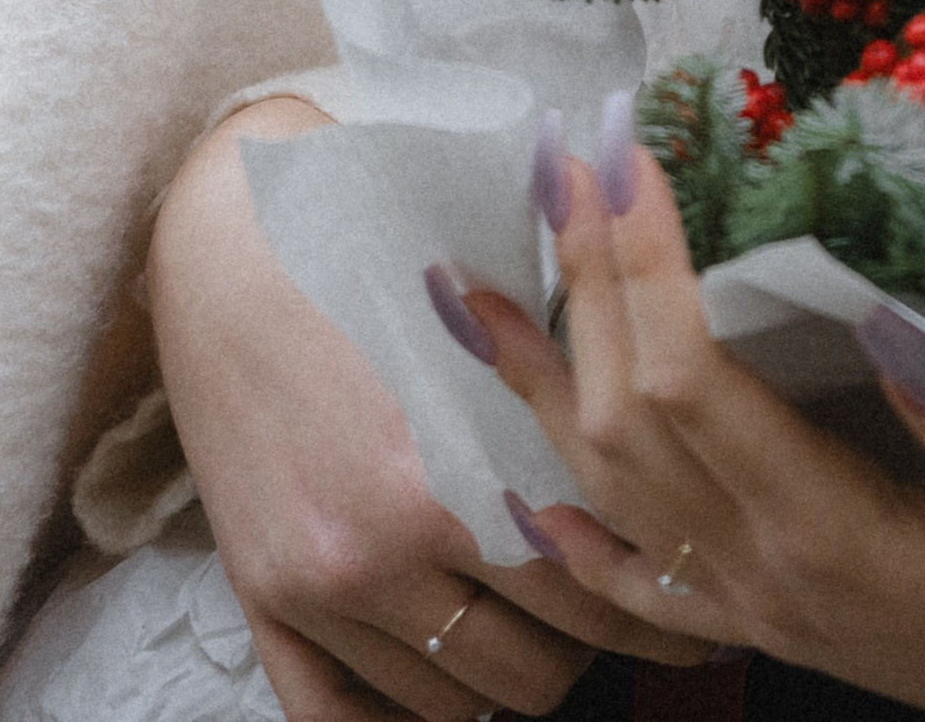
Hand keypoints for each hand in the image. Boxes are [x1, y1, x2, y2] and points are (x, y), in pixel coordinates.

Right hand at [148, 98, 722, 718]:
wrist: (237, 249)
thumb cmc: (380, 259)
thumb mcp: (487, 323)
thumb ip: (561, 406)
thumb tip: (658, 459)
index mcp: (458, 470)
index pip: (585, 591)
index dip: (646, 601)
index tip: (687, 600)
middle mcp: (383, 550)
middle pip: (526, 669)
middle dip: (585, 649)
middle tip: (618, 615)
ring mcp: (319, 588)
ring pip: (447, 704)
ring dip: (502, 678)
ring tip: (541, 635)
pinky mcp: (262, 600)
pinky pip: (338, 720)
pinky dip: (402, 717)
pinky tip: (444, 679)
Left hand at [469, 120, 924, 721]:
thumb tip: (884, 313)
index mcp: (826, 526)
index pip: (694, 380)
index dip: (648, 266)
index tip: (626, 154)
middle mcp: (759, 565)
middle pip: (627, 412)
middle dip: (583, 278)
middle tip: (553, 155)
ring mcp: (743, 597)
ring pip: (606, 481)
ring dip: (539, 376)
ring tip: (473, 284)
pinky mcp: (752, 616)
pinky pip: (630, 574)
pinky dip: (564, 523)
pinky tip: (517, 483)